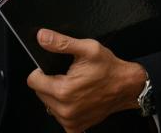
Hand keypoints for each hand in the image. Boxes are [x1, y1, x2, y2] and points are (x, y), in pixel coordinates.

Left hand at [28, 29, 147, 132]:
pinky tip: (77, 99)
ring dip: (56, 96)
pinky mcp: (76, 127)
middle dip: (50, 83)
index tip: (53, 69)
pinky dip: (65, 108)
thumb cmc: (109, 68)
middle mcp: (65, 110)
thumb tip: (42, 37)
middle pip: (40, 93)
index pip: (33, 81)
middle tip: (68, 75)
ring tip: (74, 86)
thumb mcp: (87, 48)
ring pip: (48, 105)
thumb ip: (61, 43)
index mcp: (63, 90)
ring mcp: (70, 121)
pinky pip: (59, 116)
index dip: (40, 71)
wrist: (127, 86)